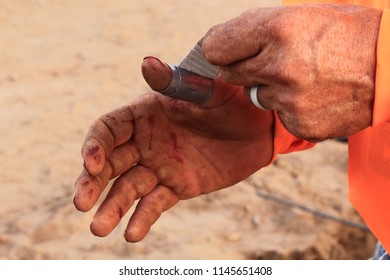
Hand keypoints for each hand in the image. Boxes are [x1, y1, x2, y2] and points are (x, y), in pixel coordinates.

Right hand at [73, 57, 273, 241]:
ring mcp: (159, 167)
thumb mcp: (207, 90)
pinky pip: (155, 204)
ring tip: (98, 229)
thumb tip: (147, 62)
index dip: (95, 146)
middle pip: (109, 163)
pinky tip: (132, 235)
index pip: (108, 130)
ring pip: (128, 188)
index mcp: (144, 115)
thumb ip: (177, 82)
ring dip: (112, 207)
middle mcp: (145, 142)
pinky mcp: (176, 187)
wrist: (259, 129)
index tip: (91, 164)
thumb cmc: (232, 102)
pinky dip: (143, 219)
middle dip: (92, 182)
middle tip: (80, 204)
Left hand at [202, 4, 381, 140]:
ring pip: (255, 96)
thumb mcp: (302, 14)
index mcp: (278, 28)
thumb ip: (255, 30)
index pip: (215, 47)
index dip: (220, 49)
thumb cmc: (346, 33)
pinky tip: (313, 96)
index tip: (226, 51)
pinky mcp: (300, 124)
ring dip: (270, 88)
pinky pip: (278, 116)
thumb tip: (216, 45)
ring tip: (303, 77)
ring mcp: (290, 99)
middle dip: (245, 67)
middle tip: (273, 61)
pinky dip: (289, 108)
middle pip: (230, 74)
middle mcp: (280, 65)